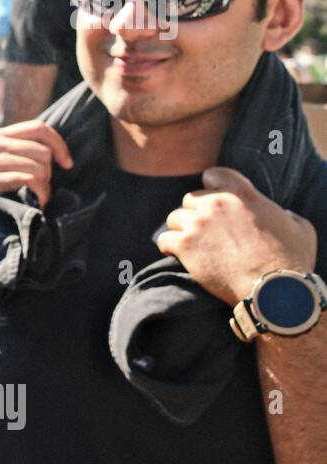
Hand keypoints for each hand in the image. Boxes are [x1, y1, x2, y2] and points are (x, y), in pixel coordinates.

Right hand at [0, 119, 72, 224]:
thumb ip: (10, 155)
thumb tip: (48, 156)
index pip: (39, 127)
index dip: (59, 144)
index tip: (67, 163)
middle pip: (43, 150)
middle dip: (50, 173)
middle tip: (43, 192)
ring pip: (39, 166)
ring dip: (45, 188)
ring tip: (37, 200)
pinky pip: (29, 179)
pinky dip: (38, 194)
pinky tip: (34, 204)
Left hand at [157, 166, 316, 305]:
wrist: (274, 288)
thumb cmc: (290, 259)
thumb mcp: (298, 226)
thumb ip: (281, 213)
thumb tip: (279, 215)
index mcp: (242, 193)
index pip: (213, 174)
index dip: (211, 187)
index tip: (213, 200)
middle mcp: (215, 204)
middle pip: (190, 198)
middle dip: (196, 212)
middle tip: (206, 230)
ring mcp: (197, 224)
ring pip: (174, 219)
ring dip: (181, 230)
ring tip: (193, 244)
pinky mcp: (184, 246)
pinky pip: (164, 240)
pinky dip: (169, 247)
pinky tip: (179, 255)